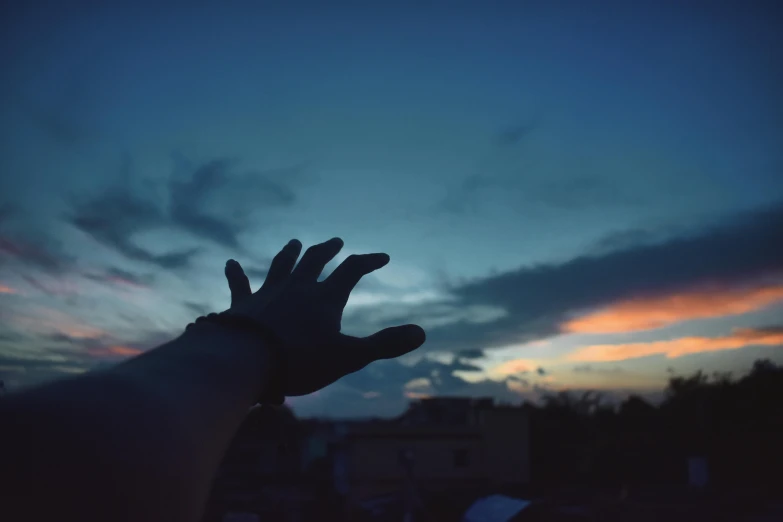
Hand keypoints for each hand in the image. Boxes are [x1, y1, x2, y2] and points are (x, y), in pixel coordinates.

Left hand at [223, 237, 425, 395]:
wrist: (245, 360)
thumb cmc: (299, 361)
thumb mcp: (349, 357)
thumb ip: (385, 344)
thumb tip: (421, 333)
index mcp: (325, 299)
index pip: (352, 271)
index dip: (368, 262)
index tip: (383, 257)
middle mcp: (297, 288)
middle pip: (315, 261)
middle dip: (328, 250)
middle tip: (337, 241)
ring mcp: (268, 293)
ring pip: (281, 266)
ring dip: (290, 253)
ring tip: (296, 242)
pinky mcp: (242, 305)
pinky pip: (239, 285)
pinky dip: (236, 274)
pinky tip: (230, 263)